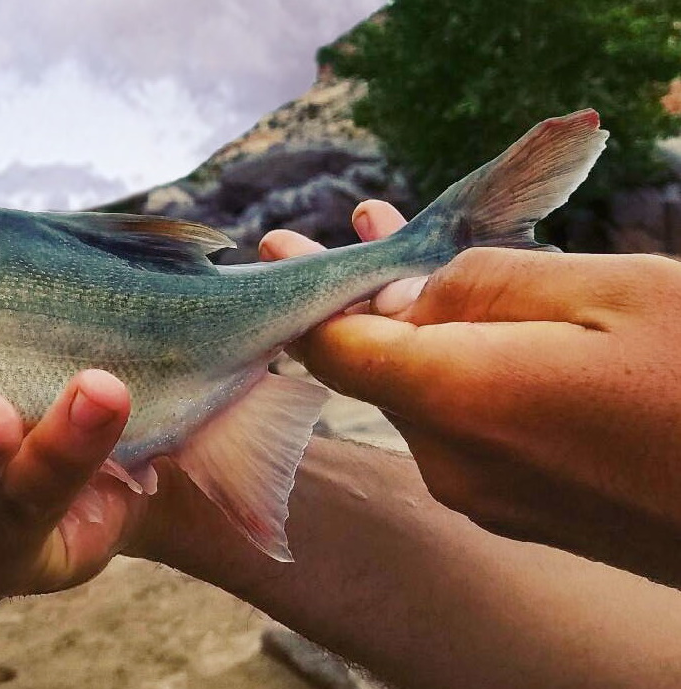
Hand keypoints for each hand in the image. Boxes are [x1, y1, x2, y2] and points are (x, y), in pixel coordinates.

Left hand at [264, 200, 680, 584]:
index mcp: (457, 402)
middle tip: (360, 226)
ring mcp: (487, 497)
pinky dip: (457, 372)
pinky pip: (465, 427)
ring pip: (424, 395)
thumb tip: (405, 292)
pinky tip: (482, 332)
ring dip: (417, 329)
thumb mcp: (607, 295)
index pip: (336, 347)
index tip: (280, 248)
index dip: (303, 293)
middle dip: (370, 295)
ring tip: (425, 261)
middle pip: (379, 368)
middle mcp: (452, 464)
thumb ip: (485, 285)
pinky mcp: (523, 510)